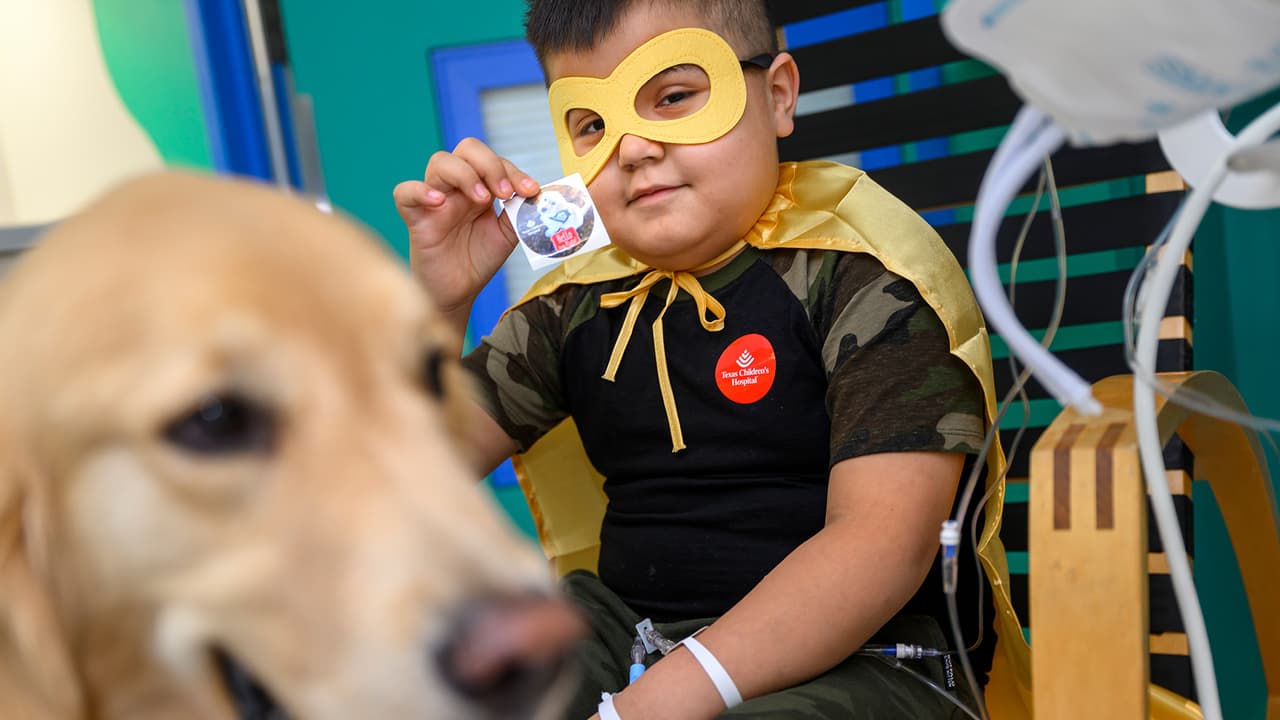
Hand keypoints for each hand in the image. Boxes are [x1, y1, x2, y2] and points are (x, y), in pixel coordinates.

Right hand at [393, 137, 540, 332]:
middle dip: (490, 164)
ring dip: (466, 174)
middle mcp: (456, 188)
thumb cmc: (478, 260)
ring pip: (440, 162)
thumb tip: (534, 194)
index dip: (513, 171)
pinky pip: (404, 193)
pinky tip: (439, 202)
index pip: (494, 161)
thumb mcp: (508, 234)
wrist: (459, 292)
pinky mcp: (416, 219)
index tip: (530, 191)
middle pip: (467, 149)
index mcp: (479, 187)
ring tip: (482, 200)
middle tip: (504, 193)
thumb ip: (519, 212)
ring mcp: (435, 201)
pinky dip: (419, 191)